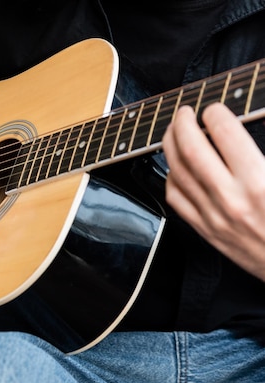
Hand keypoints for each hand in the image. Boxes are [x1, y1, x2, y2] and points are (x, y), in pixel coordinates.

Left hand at [162, 103, 264, 280]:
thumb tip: (259, 122)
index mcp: (260, 182)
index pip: (226, 134)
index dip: (215, 114)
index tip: (214, 108)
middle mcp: (231, 199)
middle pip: (191, 150)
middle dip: (182, 124)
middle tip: (183, 112)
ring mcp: (214, 216)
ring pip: (177, 172)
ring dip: (171, 147)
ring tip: (173, 132)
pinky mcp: (206, 231)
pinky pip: (176, 199)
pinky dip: (171, 178)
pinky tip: (176, 168)